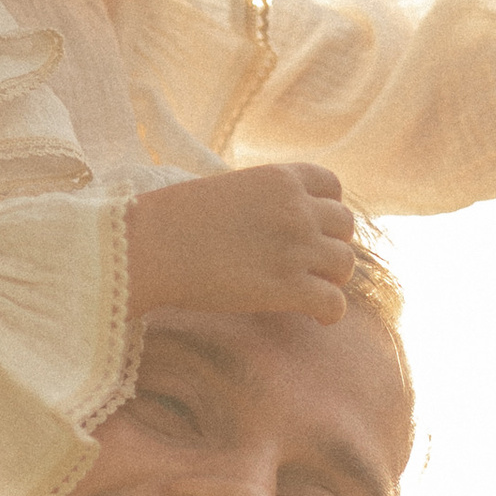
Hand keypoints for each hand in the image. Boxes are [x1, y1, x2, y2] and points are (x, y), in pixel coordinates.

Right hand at [124, 162, 356, 323]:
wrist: (151, 246)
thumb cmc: (173, 220)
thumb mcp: (228, 189)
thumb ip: (260, 199)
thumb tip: (271, 223)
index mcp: (281, 178)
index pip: (332, 187)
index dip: (327, 209)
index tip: (312, 227)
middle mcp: (297, 209)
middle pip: (344, 226)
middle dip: (330, 244)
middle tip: (309, 264)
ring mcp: (297, 248)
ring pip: (344, 265)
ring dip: (330, 279)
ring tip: (309, 290)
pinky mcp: (288, 288)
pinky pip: (334, 303)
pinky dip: (329, 312)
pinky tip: (315, 317)